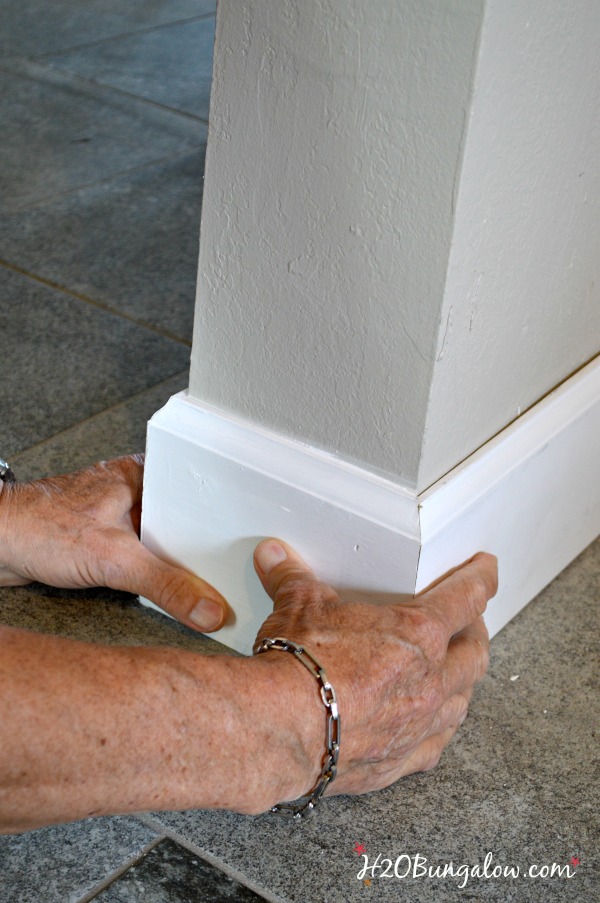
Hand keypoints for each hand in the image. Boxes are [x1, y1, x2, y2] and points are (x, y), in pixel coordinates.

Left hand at [0, 455, 227, 631]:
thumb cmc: (38, 527)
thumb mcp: (114, 559)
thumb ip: (166, 585)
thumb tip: (209, 609)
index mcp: (144, 473)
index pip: (199, 492)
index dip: (226, 517)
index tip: (250, 540)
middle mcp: (136, 490)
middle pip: (187, 521)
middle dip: (204, 547)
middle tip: (231, 570)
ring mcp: (122, 514)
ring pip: (166, 540)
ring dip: (178, 563)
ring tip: (205, 582)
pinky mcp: (108, 539)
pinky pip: (145, 556)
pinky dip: (156, 572)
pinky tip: (168, 587)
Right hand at [253, 539, 496, 797]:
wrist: (281, 730)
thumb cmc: (297, 666)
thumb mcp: (298, 606)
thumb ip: (293, 578)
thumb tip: (275, 555)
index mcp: (416, 633)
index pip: (465, 598)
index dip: (481, 579)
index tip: (487, 570)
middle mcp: (429, 680)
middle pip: (474, 653)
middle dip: (475, 633)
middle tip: (468, 623)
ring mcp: (419, 725)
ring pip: (462, 701)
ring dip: (462, 682)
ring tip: (453, 672)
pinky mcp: (399, 761)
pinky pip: (435, 746)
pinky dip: (437, 731)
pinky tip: (430, 726)